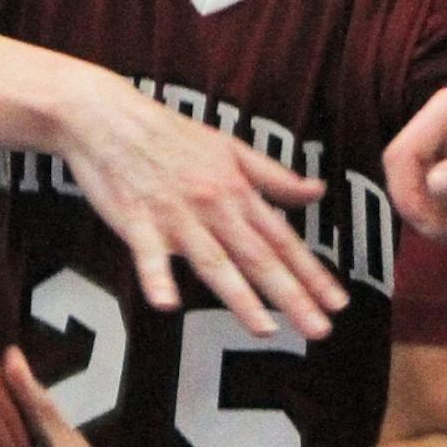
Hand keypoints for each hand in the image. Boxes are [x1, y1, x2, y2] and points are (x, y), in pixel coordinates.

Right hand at [60, 73, 346, 336]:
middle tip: (319, 330)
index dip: (312, 273)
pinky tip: (167, 304)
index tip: (337, 303)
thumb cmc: (169, 133)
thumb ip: (273, 176)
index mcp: (236, 190)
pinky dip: (156, 278)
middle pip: (257, 257)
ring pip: (214, 262)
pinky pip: (148, 256)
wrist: (109, 117)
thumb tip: (316, 191)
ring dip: (240, 297)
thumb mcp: (229, 147)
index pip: (282, 239)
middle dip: (292, 295)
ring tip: (265, 330)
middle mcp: (213, 206)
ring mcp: (175, 216)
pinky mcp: (136, 223)